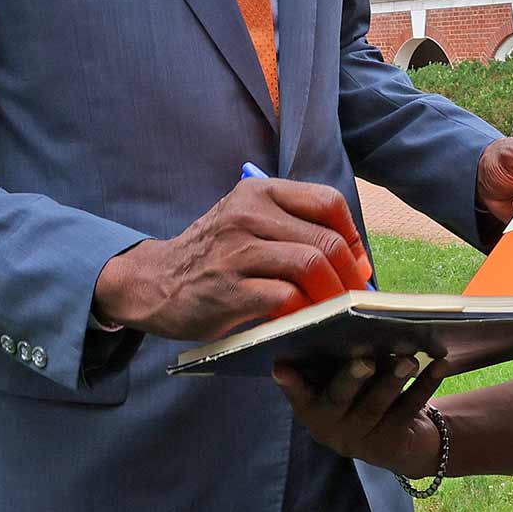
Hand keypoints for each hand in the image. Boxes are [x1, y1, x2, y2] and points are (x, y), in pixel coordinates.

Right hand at [93, 177, 371, 340]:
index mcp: (258, 192)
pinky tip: (305, 320)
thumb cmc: (213, 254)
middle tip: (354, 296)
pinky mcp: (230, 289)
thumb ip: (291, 227)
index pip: (327, 201)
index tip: (358, 262)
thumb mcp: (246, 221)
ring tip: (335, 310)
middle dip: (350, 273)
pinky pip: (285, 297)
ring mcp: (236, 251)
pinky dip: (304, 311)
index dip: (353, 236)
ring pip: (310, 264)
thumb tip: (354, 258)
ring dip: (332, 294)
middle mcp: (247, 214)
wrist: (154, 281)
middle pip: (325, 239)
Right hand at [273, 353, 447, 476]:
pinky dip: (425, 385)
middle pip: (339, 400)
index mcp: (311, 408)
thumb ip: (333, 359)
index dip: (290, 383)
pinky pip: (409, 410)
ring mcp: (361, 440)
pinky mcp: (392, 443)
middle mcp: (330, 428)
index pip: (298, 392)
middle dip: (350, 379)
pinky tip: (439, 364)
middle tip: (364, 360)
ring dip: (392, 381)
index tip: (282, 367)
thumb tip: (338, 317)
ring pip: (376, 407)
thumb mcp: (341, 380)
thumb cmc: (361, 395)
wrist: (397, 441)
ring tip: (408, 359)